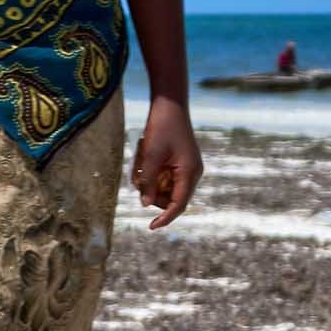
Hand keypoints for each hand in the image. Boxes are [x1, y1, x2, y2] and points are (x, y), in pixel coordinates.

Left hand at [131, 96, 202, 229]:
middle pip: (171, 197)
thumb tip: (145, 204)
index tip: (151, 226)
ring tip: (140, 161)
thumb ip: (148, 181)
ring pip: (166, 187)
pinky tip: (144, 157)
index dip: (165, 218)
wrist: (169, 104)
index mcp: (189, 172)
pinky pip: (165, 175)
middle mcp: (192, 173)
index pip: (179, 204)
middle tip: (138, 176)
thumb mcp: (151, 155)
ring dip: (150, 181)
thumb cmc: (162, 126)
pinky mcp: (180, 161)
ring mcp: (187, 167)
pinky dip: (153, 172)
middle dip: (152, 192)